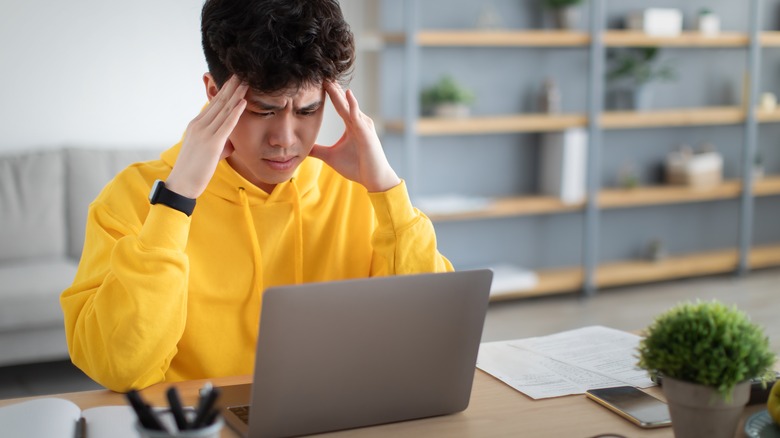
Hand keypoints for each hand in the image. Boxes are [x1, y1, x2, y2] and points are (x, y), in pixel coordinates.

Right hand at [166, 75, 247, 198]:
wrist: (182, 184)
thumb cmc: (194, 170)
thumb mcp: (207, 153)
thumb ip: (220, 144)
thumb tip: (231, 143)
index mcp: (196, 125)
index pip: (213, 104)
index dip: (224, 91)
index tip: (234, 80)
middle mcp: (199, 125)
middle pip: (218, 101)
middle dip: (231, 87)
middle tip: (242, 73)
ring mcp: (205, 133)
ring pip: (223, 109)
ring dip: (236, 95)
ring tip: (246, 82)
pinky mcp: (211, 143)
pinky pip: (226, 124)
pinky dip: (235, 112)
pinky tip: (243, 102)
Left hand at [309, 82, 400, 192]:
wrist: (374, 179)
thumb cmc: (357, 167)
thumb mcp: (331, 157)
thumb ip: (318, 150)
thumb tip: (303, 148)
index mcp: (352, 125)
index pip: (339, 105)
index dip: (330, 93)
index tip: (319, 82)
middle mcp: (359, 122)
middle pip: (343, 101)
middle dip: (333, 88)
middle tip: (322, 74)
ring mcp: (364, 126)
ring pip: (349, 106)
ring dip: (339, 94)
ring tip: (330, 81)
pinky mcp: (367, 134)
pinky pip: (358, 117)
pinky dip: (353, 105)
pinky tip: (347, 95)